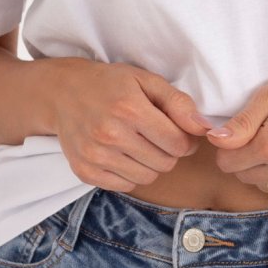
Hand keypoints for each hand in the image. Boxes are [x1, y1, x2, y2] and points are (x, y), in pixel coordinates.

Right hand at [52, 60, 214, 193]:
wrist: (61, 93)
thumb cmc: (110, 84)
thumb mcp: (146, 81)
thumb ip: (178, 103)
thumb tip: (205, 129)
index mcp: (129, 109)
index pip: (178, 143)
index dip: (185, 139)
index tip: (177, 130)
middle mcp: (110, 134)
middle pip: (165, 163)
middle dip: (169, 151)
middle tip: (156, 135)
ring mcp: (95, 156)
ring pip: (147, 178)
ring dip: (151, 164)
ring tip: (139, 143)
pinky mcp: (85, 171)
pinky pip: (125, 186)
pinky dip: (130, 173)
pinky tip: (123, 153)